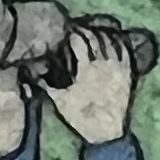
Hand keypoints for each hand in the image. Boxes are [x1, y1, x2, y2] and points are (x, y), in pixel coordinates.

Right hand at [52, 22, 138, 145]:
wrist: (106, 130)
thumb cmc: (80, 115)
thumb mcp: (60, 100)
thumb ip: (45, 85)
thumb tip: (31, 74)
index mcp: (86, 68)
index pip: (80, 42)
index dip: (74, 34)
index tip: (69, 31)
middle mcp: (103, 64)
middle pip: (95, 38)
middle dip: (86, 31)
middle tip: (80, 29)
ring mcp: (117, 67)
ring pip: (110, 41)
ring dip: (101, 33)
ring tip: (94, 31)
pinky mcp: (128, 72)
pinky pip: (125, 50)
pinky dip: (118, 41)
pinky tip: (112, 38)